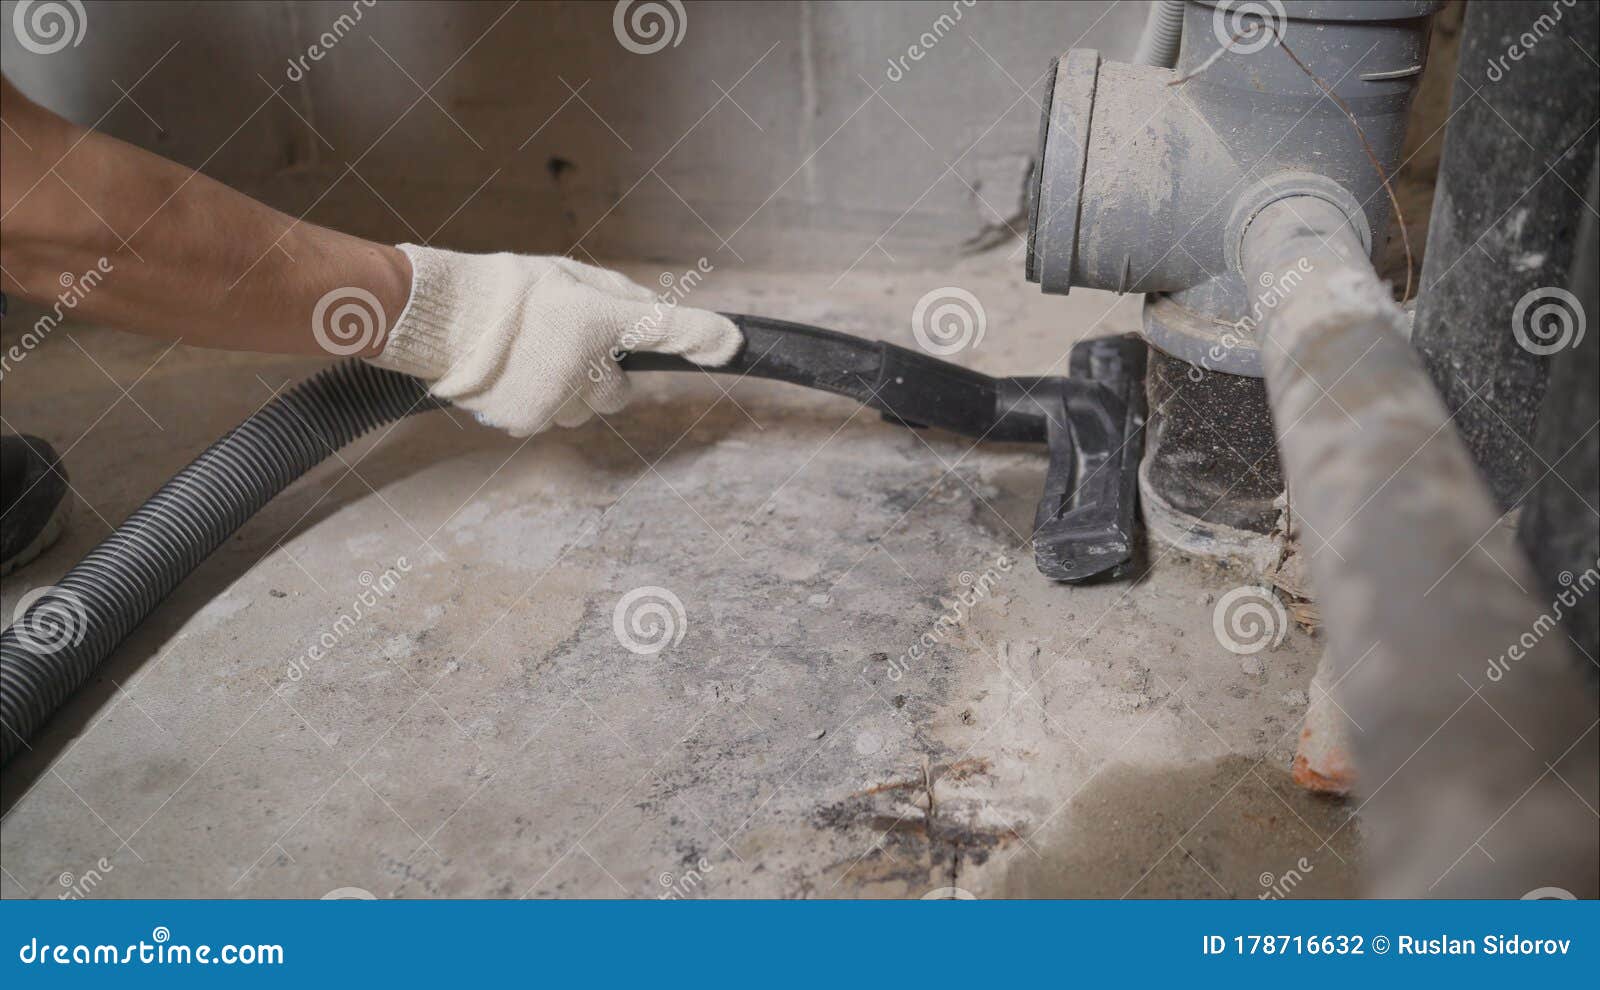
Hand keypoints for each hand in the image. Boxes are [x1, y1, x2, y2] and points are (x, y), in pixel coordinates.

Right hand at [367, 245, 740, 435]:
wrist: (441, 319)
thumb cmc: (506, 290)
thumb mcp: (569, 276)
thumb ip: (618, 297)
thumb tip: (652, 310)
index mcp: (598, 322)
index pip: (664, 328)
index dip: (703, 336)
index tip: (731, 343)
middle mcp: (584, 367)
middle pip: (616, 390)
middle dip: (602, 373)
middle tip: (570, 346)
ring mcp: (556, 400)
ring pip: (583, 408)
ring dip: (571, 390)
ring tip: (535, 358)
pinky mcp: (528, 422)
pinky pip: (550, 417)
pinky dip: (540, 401)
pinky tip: (515, 375)